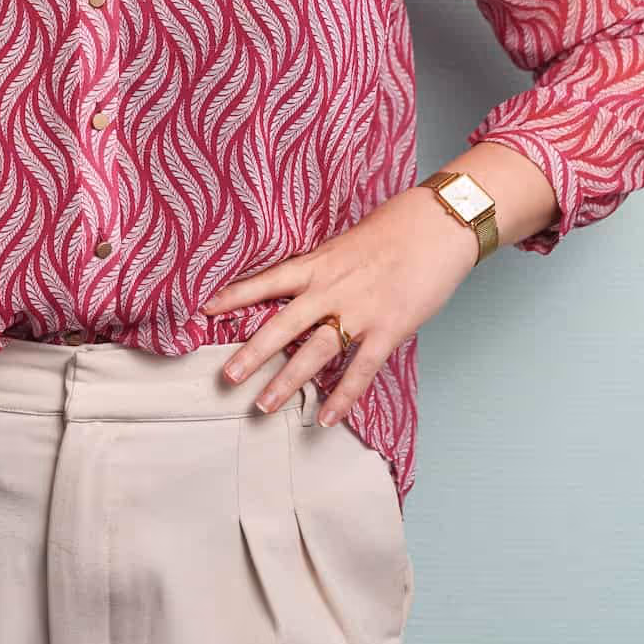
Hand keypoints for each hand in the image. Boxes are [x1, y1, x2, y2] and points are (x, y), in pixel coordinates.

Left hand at [200, 187, 479, 426]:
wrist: (439, 225)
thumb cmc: (397, 226)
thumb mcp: (348, 242)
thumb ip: (325, 267)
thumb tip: (308, 284)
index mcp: (318, 263)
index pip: (266, 281)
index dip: (235, 296)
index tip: (205, 309)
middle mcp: (330, 289)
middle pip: (281, 325)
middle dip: (252, 353)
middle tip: (225, 377)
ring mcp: (358, 312)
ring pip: (314, 353)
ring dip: (287, 382)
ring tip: (263, 406)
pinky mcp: (387, 330)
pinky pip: (360, 371)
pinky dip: (343, 398)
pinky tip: (326, 419)